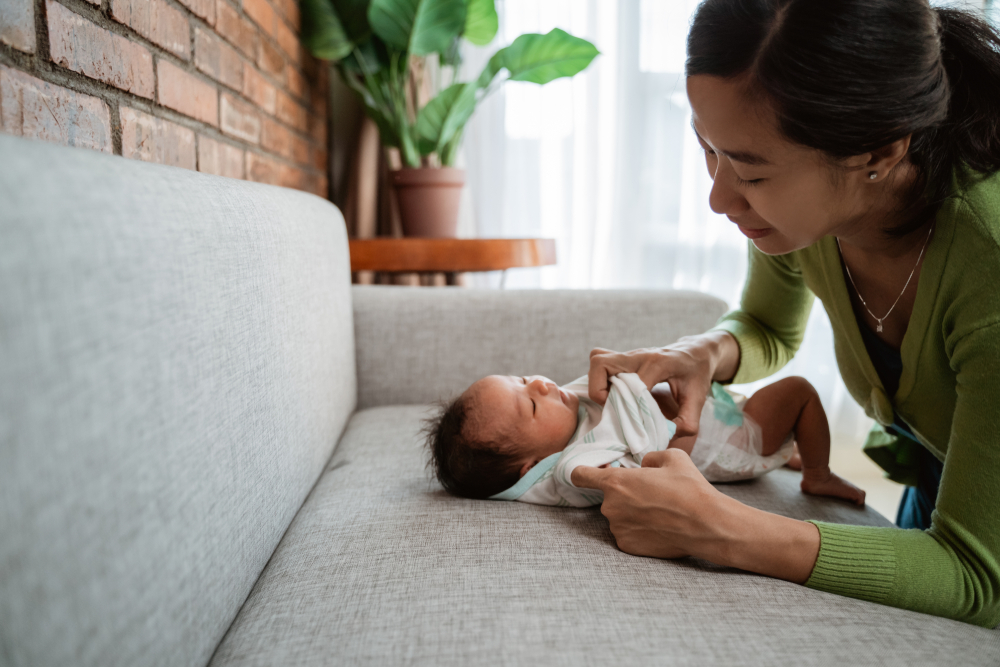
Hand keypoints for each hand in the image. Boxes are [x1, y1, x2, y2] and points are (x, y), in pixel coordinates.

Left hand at [570, 449, 725, 558]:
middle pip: (609, 498)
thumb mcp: (672, 457)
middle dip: (625, 495)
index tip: (585, 475)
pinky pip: (627, 533)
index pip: (580, 475)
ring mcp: (617, 528)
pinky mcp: (626, 546)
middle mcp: (610, 506)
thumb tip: (644, 465)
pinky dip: (638, 531)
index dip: (582, 473)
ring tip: (659, 513)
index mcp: (616, 482)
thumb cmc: (689, 488)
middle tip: (650, 496)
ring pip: (619, 516)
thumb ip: (650, 457)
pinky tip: (658, 528)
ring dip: (632, 514)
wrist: (706, 524)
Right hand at [588, 332, 736, 436]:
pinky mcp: (623, 357)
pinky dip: (599, 378)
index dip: (631, 406)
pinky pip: (600, 361)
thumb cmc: (697, 374)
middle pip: (602, 365)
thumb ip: (686, 422)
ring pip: (598, 361)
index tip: (637, 422)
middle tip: (614, 409)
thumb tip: (664, 437)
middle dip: (601, 392)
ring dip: (597, 383)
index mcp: (659, 364)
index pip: (633, 383)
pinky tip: (612, 392)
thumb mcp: (698, 399)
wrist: (696, 352)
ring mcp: (629, 354)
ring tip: (611, 401)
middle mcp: (639, 355)